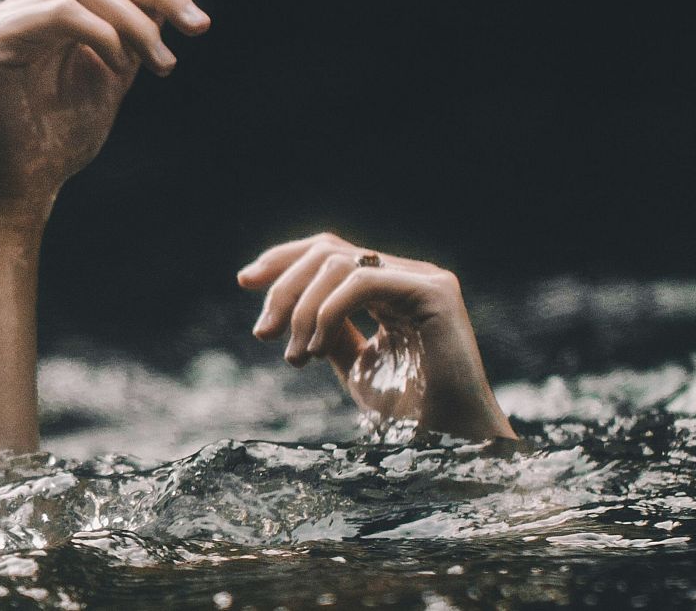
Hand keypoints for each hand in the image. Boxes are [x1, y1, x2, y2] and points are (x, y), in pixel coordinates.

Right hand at [0, 0, 210, 222]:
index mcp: (54, 4)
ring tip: (163, 66)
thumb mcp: (116, 72)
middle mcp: (28, 1)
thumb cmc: (63, 137)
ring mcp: (9, 15)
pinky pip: (65, 14)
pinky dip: (105, 35)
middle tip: (200, 25)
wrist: (23, 183)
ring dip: (141, 24)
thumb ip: (137, 30)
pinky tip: (119, 67)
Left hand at [238, 233, 515, 439]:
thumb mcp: (355, 365)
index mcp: (390, 289)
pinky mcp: (433, 293)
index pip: (329, 254)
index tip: (245, 282)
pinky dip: (326, 311)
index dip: (283, 261)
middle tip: (262, 333)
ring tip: (295, 356)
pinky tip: (316, 349)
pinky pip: (362, 282)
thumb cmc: (408, 414)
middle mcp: (408, 276)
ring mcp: (424, 281)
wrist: (450, 445)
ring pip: (338, 263)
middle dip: (283, 287)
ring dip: (301, 309)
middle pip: (327, 251)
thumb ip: (330, 332)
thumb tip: (290, 311)